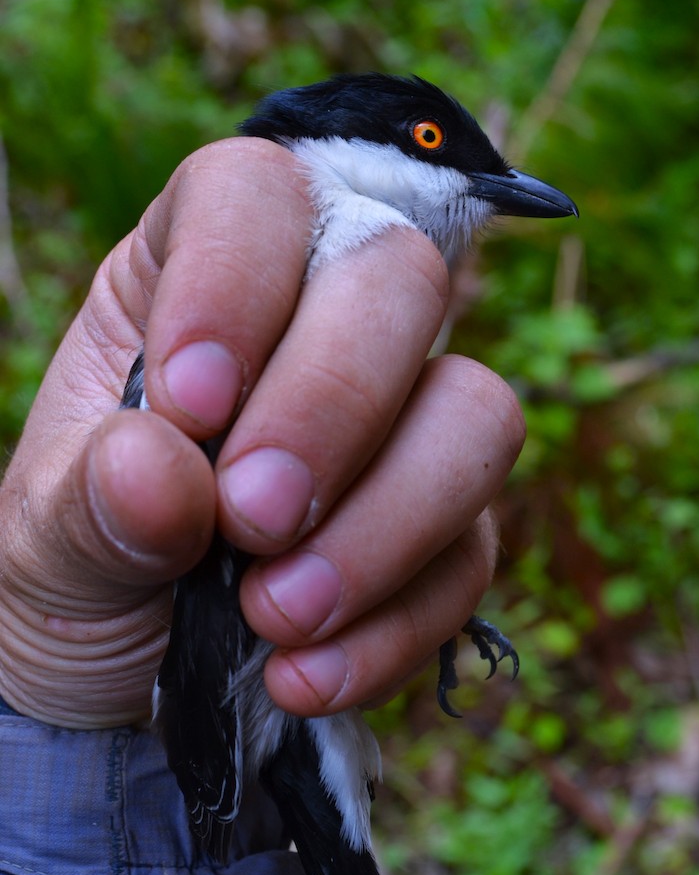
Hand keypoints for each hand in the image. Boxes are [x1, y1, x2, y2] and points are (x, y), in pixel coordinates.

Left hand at [0, 138, 524, 727]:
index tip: (189, 410)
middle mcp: (316, 324)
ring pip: (479, 409)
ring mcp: (400, 422)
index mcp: (195, 274)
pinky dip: (398, 623)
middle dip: (332, 405)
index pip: (254, 195)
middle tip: (251, 522)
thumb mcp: (44, 536)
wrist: (123, 679)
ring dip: (389, 522)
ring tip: (275, 616)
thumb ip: (91, 500)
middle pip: (399, 279)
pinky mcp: (447, 527)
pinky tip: (303, 676)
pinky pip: (475, 552)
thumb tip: (164, 474)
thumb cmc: (81, 560)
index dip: (237, 280)